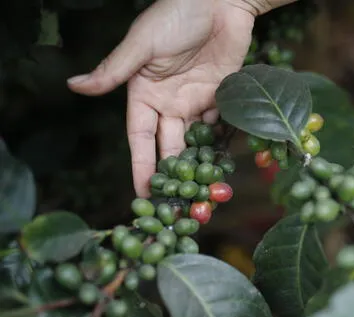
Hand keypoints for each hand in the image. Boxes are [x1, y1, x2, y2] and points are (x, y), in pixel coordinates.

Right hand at [66, 0, 272, 196]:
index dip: (142, 167)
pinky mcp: (221, 96)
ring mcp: (196, 101)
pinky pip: (220, 127)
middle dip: (171, 176)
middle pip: (169, 147)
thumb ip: (114, 69)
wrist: (220, 1)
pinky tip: (224, 167)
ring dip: (198, 166)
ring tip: (203, 195)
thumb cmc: (175, 16)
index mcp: (144, 94)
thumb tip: (75, 87)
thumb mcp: (141, 43)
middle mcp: (169, 103)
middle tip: (176, 206)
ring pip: (195, 142)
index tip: (142, 196)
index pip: (141, 139)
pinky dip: (221, 145)